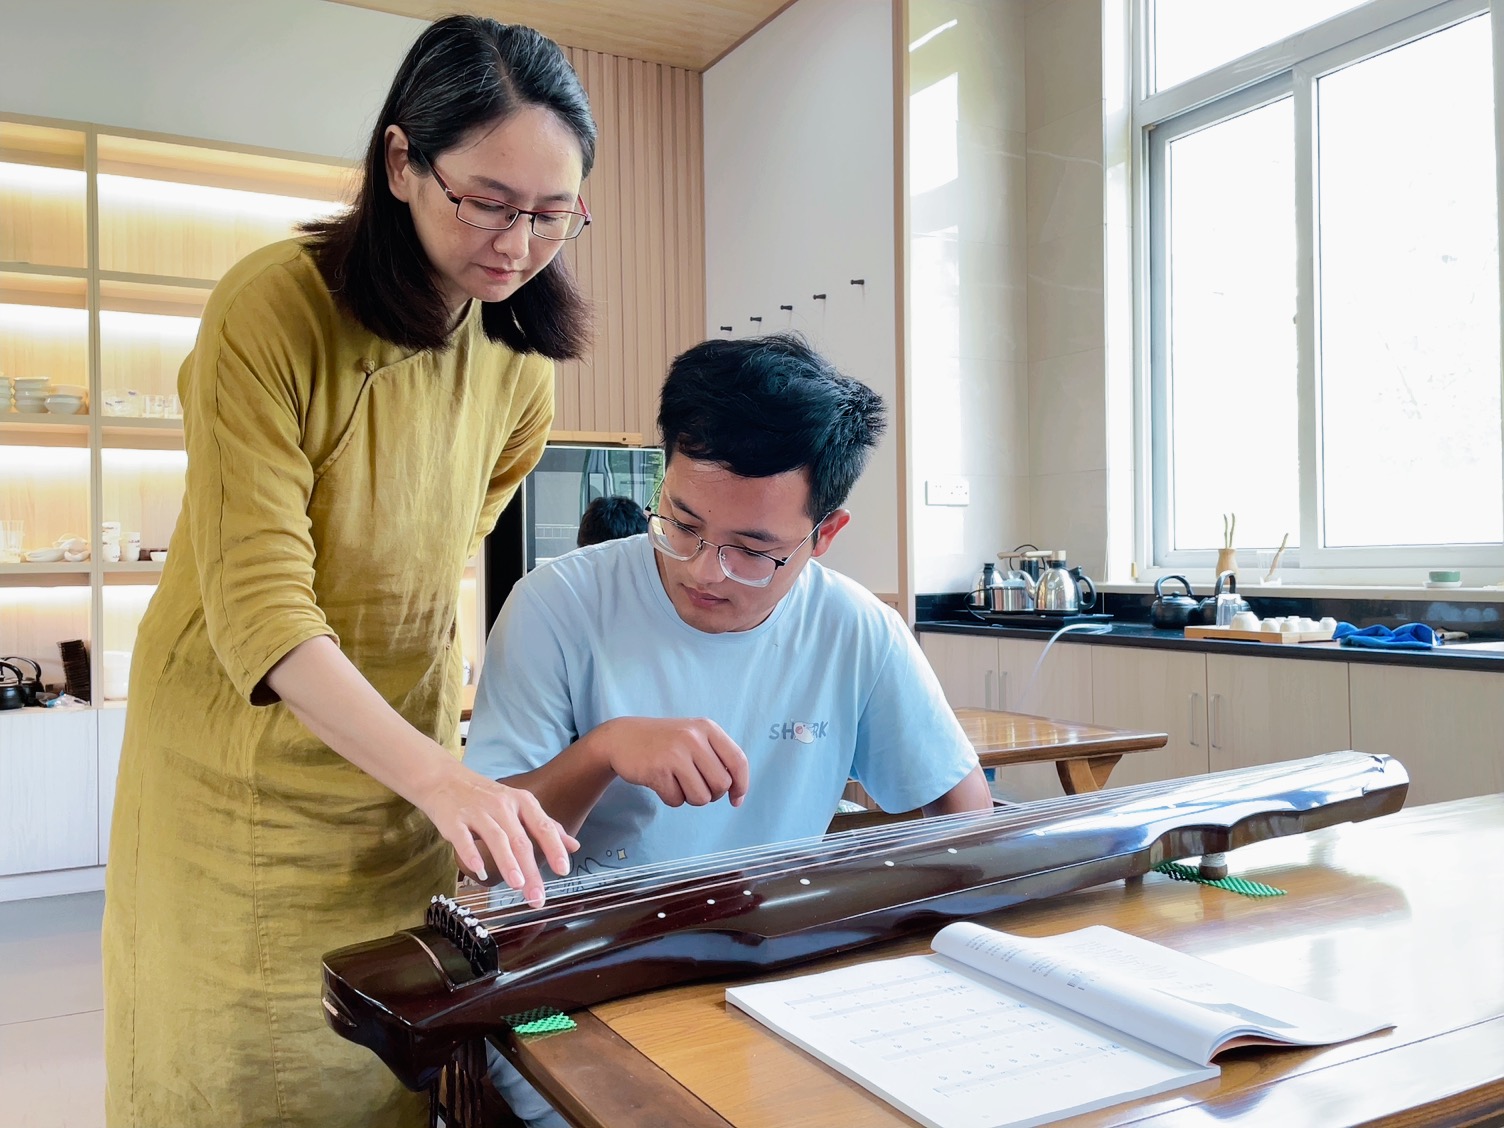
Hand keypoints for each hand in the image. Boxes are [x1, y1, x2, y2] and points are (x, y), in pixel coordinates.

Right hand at [411, 759, 577, 906]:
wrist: (444, 779)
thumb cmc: (486, 796)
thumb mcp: (519, 805)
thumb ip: (545, 825)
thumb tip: (574, 846)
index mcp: (522, 802)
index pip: (543, 827)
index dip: (554, 848)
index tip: (563, 870)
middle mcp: (502, 805)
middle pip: (520, 840)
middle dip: (531, 870)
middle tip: (537, 896)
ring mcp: (477, 811)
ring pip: (496, 838)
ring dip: (508, 862)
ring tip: (517, 885)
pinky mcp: (454, 819)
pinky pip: (464, 838)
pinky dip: (472, 854)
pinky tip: (480, 871)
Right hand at [593, 716, 749, 807]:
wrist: (622, 737)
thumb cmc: (664, 742)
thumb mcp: (694, 736)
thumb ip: (717, 757)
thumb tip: (738, 792)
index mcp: (707, 728)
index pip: (738, 761)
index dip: (742, 785)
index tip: (736, 799)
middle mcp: (693, 738)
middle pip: (721, 784)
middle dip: (711, 794)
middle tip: (696, 786)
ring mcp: (674, 753)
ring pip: (701, 797)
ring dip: (691, 798)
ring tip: (678, 783)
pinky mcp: (657, 770)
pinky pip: (677, 800)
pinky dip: (671, 798)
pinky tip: (662, 782)